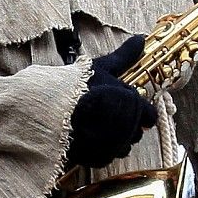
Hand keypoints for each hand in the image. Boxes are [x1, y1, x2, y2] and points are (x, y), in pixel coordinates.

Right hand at [68, 33, 153, 167]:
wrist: (48, 112)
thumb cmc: (76, 86)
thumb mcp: (100, 67)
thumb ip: (124, 56)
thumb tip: (141, 38)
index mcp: (132, 107)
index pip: (149, 115)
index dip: (142, 111)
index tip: (130, 107)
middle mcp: (126, 129)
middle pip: (137, 132)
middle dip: (128, 125)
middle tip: (110, 114)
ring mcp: (111, 147)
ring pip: (123, 147)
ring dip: (116, 138)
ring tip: (99, 126)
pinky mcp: (96, 159)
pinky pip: (106, 157)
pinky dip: (102, 149)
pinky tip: (91, 137)